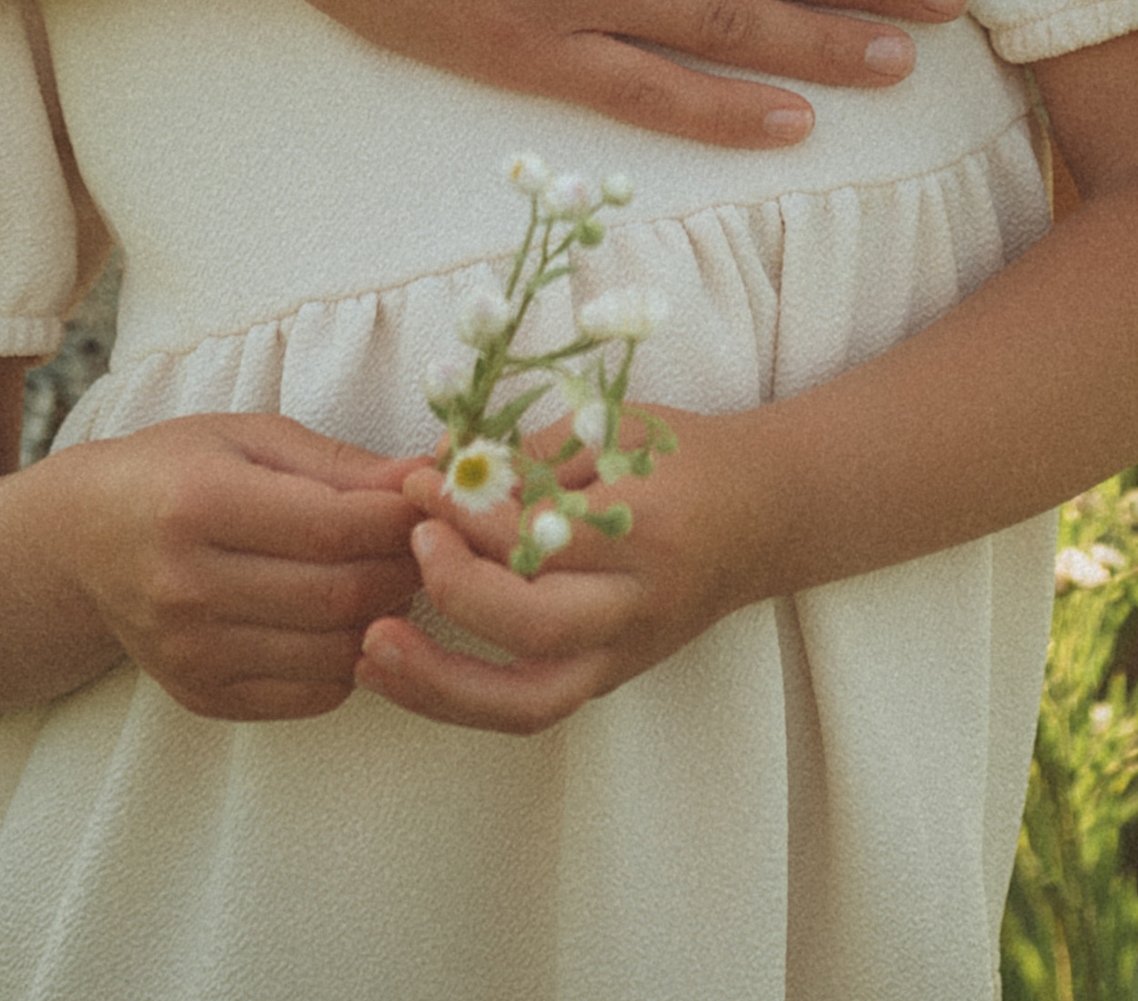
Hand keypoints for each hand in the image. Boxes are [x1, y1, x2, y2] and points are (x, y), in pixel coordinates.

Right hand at [58, 412, 422, 721]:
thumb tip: (428, 476)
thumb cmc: (176, 470)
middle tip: (429, 543)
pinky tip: (347, 619)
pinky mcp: (199, 697)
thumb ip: (339, 463)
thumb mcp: (248, 437)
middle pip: (338, 595)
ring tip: (389, 576)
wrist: (84, 540)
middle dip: (404, 569)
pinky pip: (310, 695)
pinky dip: (349, 661)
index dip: (400, 518)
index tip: (434, 500)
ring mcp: (190, 653)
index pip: (331, 526)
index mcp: (197, 503)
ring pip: (334, 653)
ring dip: (386, 619)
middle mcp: (186, 587)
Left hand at [353, 409, 766, 734]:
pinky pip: (529, 710)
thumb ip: (529, 450)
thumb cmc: (685, 456)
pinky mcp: (609, 681)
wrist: (768, 515)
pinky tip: (401, 673)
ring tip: (369, 651)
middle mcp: (638, 605)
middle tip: (411, 546)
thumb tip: (437, 466)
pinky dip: (459, 701)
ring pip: (528, 703)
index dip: (469, 509)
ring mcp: (624, 655)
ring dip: (440, 687)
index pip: (544, 533)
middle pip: (538, 628)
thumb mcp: (615, 425)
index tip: (414, 481)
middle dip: (457, 592)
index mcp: (646, 526)